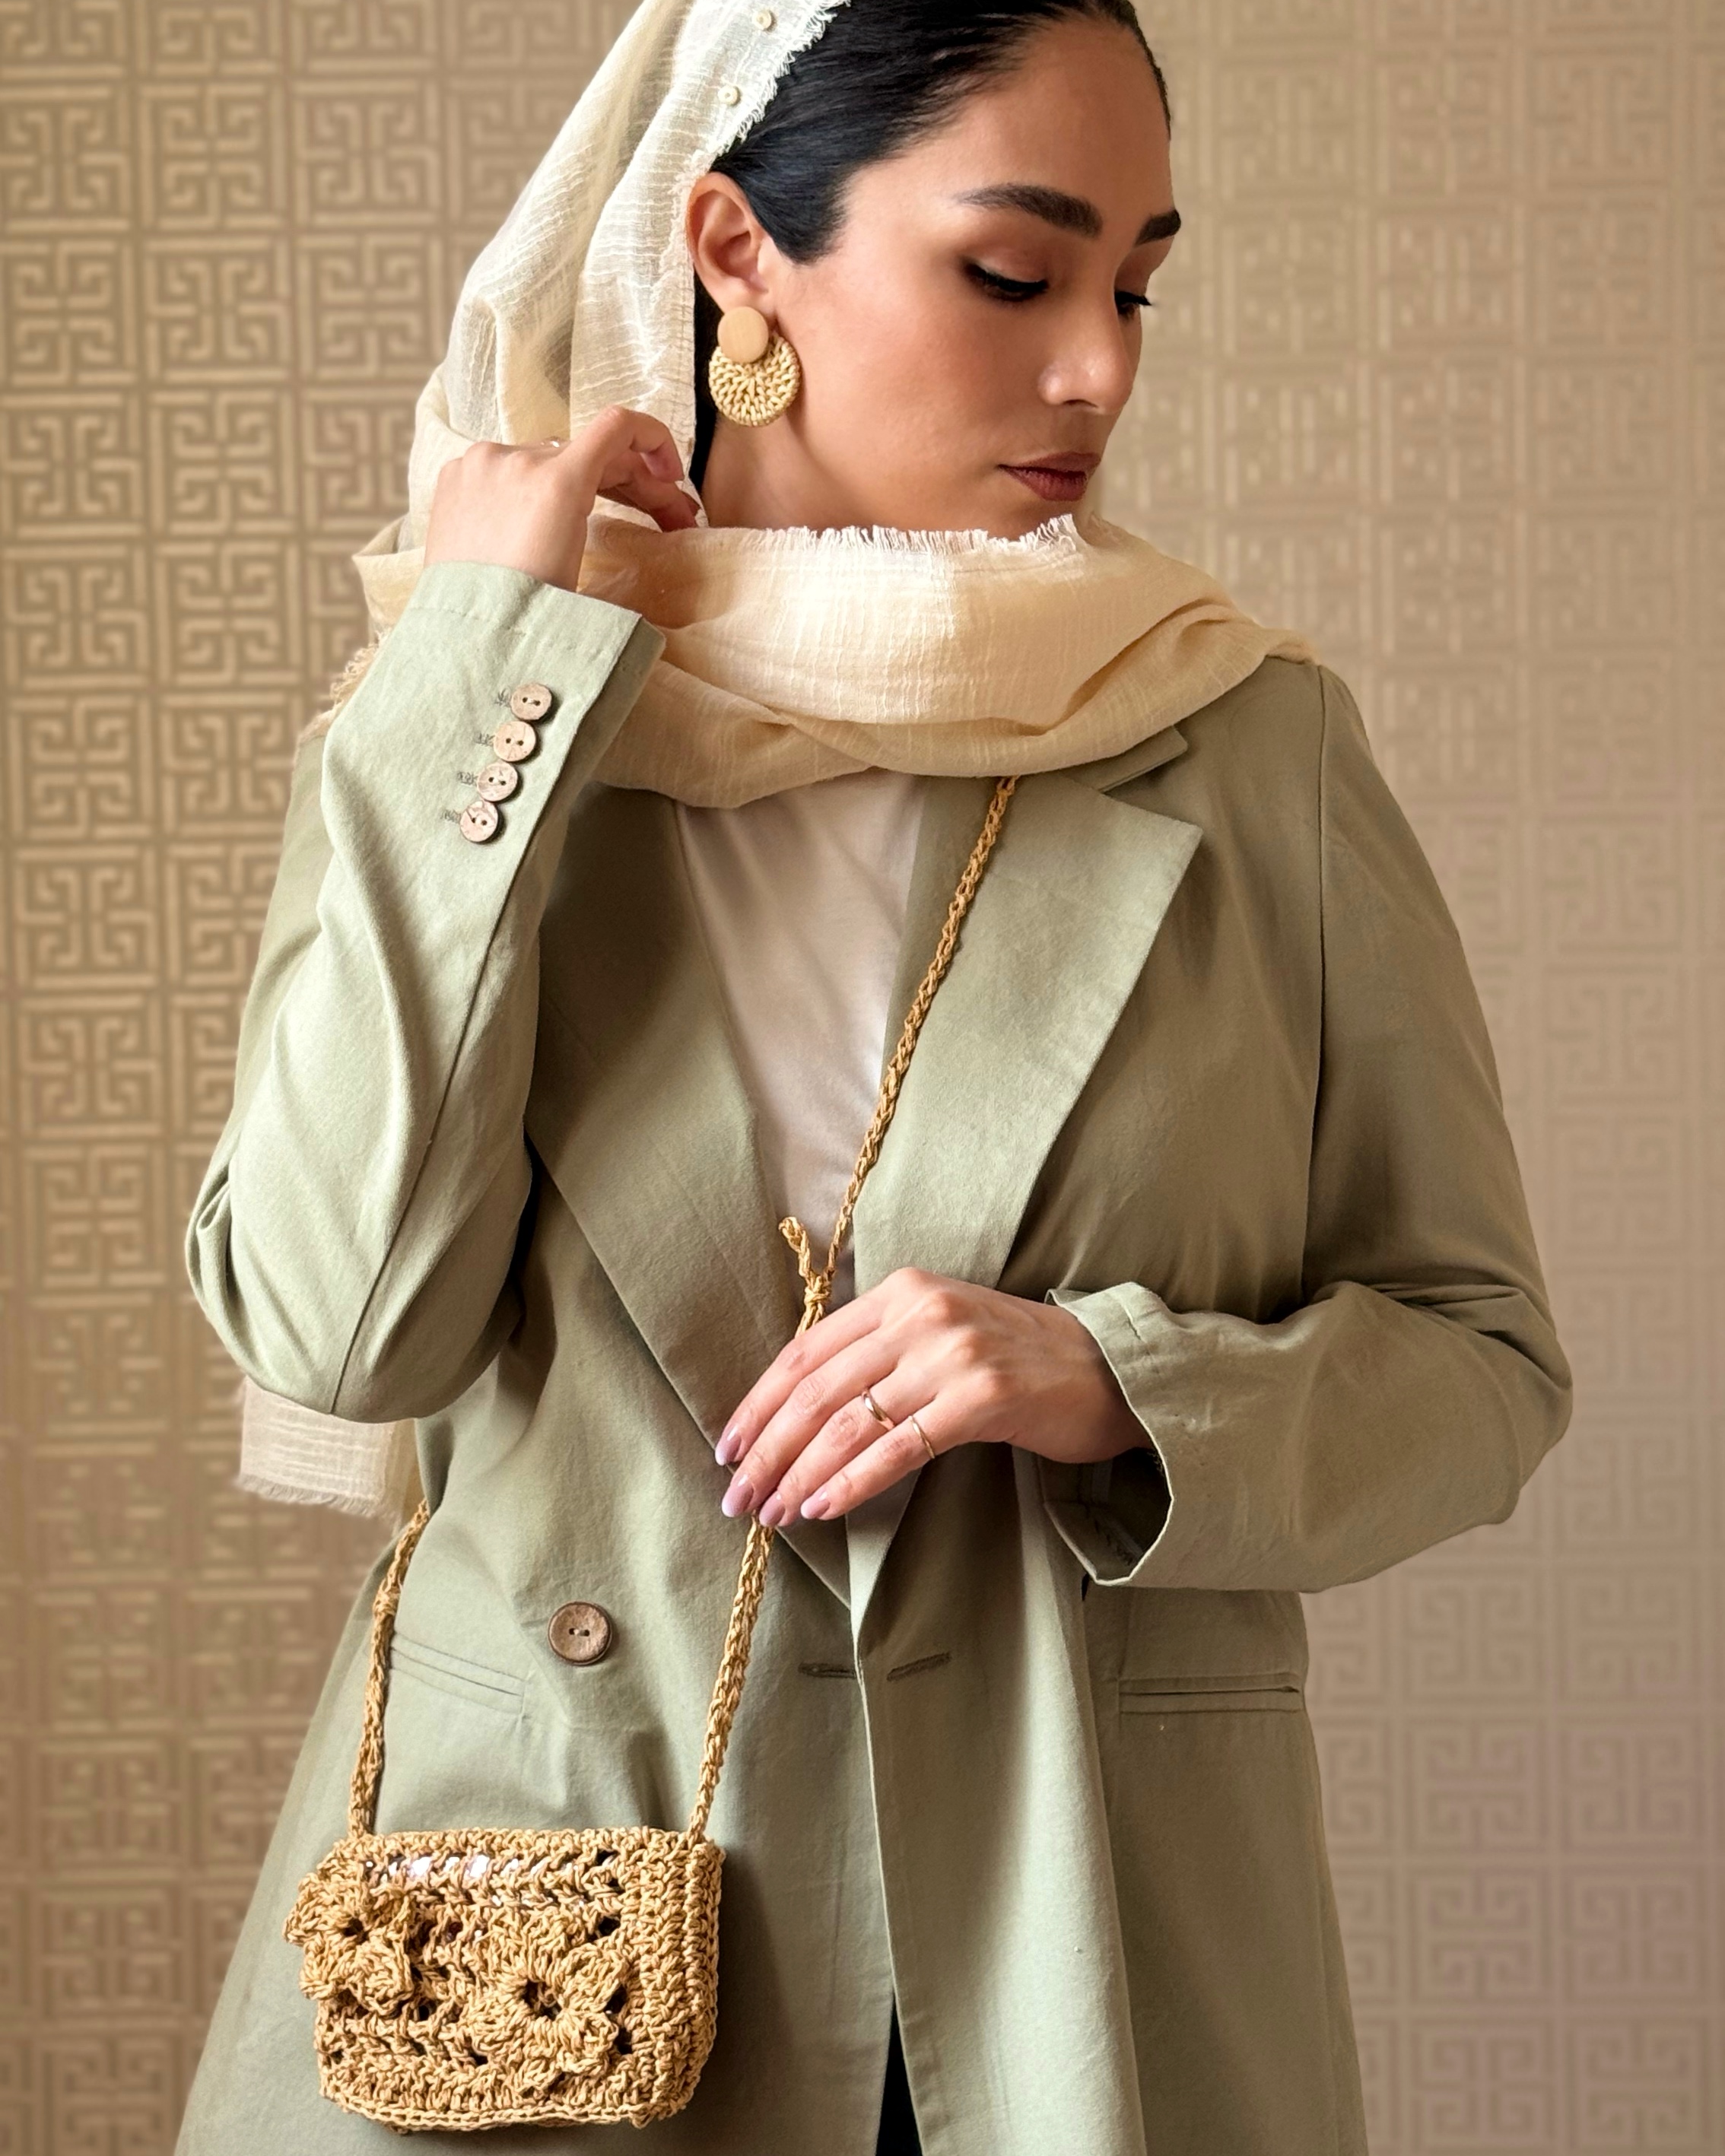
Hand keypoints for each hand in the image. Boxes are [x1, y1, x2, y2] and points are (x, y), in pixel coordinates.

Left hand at [422, 404, 698, 593]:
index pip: (619, 428)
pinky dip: (531, 489)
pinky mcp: (455, 476)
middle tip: (661, 518)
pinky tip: (542, 525)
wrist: (465, 640)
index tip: (670, 476)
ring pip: (547, 460)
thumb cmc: (530, 619)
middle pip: (588, 452)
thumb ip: (616, 512)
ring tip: (597, 523)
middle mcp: (515, 459)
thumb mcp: (589, 569)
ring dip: (579, 485)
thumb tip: (646, 485)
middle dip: (631, 484)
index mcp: (556, 482)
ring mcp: (479, 464)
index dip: (656, 442)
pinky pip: (506, 469)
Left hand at [714, 1268, 1144, 1525]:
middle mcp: (921, 1313)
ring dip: (800, 1475)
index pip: (806, 1350)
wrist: (1107, 1371)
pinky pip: (900, 1447)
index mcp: (902, 1292)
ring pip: (850, 1422)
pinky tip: (823, 1508)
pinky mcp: (984, 1397)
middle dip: (768, 1449)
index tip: (728, 1449)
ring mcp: (954, 1353)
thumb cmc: (1016, 1361)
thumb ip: (879, 1352)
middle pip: (817, 1389)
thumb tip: (797, 1414)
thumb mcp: (940, 1333)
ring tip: (773, 1514)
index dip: (759, 1403)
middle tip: (738, 1498)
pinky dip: (853, 1482)